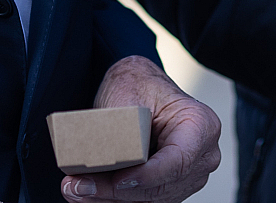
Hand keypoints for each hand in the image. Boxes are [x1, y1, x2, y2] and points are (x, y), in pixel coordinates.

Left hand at [61, 54, 221, 201]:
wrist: (139, 88)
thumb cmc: (139, 85)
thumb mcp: (128, 94)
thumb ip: (120, 126)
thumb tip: (99, 158)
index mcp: (201, 127)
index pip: (177, 162)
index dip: (147, 176)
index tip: (117, 181)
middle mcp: (201, 157)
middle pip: (161, 188)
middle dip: (116, 192)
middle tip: (77, 186)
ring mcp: (188, 177)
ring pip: (149, 200)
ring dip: (109, 200)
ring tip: (74, 190)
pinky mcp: (168, 189)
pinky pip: (142, 200)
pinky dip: (113, 200)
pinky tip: (86, 194)